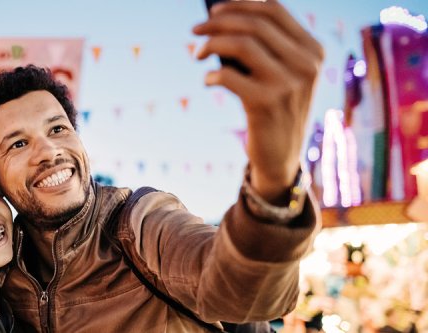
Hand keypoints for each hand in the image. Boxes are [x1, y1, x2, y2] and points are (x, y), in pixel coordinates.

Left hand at [193, 0, 323, 202]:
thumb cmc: (273, 108)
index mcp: (312, 50)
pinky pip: (228, 75)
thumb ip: (264, 47)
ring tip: (198, 54)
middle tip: (196, 30)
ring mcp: (288, 84)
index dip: (239, 4)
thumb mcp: (281, 74)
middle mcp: (305, 64)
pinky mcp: (266, 104)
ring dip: (211, 44)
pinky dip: (211, 74)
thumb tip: (220, 18)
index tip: (214, 10)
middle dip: (218, 22)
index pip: (274, 10)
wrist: (280, 157)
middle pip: (254, 24)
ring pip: (241, 44)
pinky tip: (208, 81)